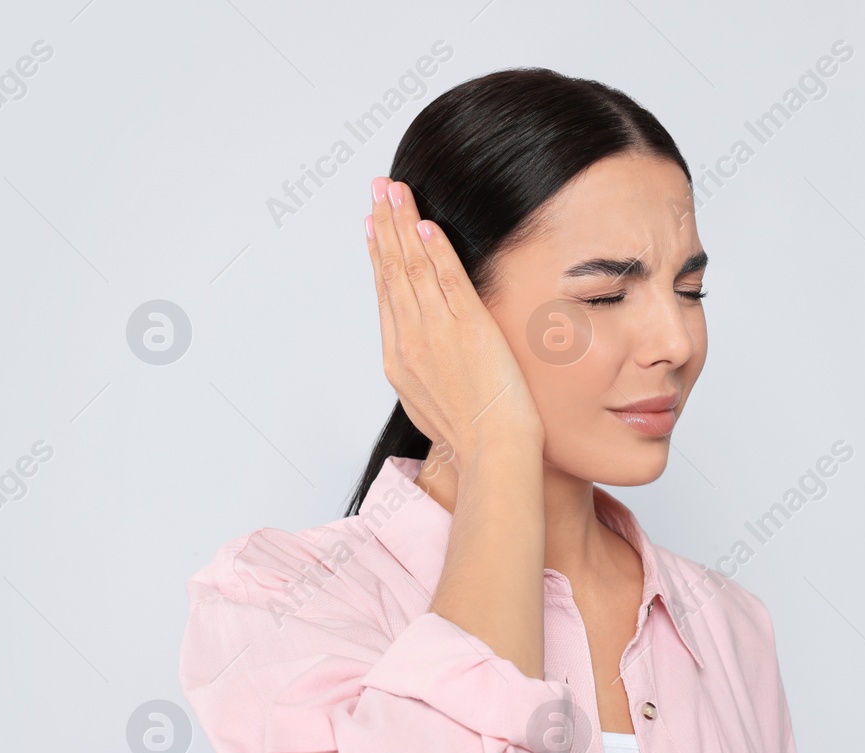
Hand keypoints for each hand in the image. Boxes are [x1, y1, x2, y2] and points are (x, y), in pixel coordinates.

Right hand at [365, 176, 543, 463]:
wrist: (491, 452)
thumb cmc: (472, 437)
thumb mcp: (431, 405)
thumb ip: (423, 373)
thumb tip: (425, 360)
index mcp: (399, 360)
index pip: (386, 295)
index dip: (378, 256)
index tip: (373, 227)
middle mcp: (410, 340)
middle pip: (392, 272)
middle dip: (384, 225)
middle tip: (377, 189)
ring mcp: (436, 332)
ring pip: (413, 267)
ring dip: (403, 223)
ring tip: (395, 189)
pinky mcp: (467, 328)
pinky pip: (446, 279)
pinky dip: (436, 249)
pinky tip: (426, 224)